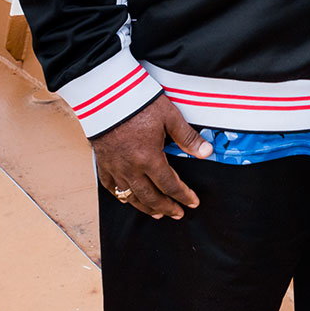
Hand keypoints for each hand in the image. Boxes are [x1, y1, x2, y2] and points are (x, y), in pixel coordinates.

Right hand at [92, 93, 212, 219]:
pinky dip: (122, 197)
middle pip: (150, 196)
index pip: (170, 185)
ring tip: (157, 213)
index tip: (192, 203)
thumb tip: (207, 152)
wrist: (107, 96)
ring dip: (146, 207)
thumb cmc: (139, 104)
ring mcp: (115, 168)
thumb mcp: (169, 117)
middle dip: (166, 207)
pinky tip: (129, 199)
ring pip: (131, 197)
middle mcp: (131, 168)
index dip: (183, 196)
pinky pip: (111, 188)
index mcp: (149, 158)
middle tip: (177, 213)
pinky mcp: (103, 164)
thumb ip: (188, 137)